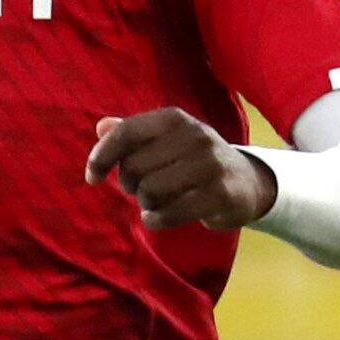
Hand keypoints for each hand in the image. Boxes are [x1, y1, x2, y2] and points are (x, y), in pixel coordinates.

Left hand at [85, 106, 278, 230]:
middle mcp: (194, 136)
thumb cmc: (192, 160)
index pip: (126, 132)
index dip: (102, 156)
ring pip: (150, 191)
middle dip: (130, 185)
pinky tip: (159, 217)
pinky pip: (169, 214)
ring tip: (156, 202)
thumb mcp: (164, 140)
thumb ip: (132, 134)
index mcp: (174, 119)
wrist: (246, 180)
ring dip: (145, 204)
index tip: (93, 177)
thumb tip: (101, 127)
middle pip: (134, 167)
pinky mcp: (221, 195)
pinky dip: (156, 220)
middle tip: (143, 190)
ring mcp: (210, 165)